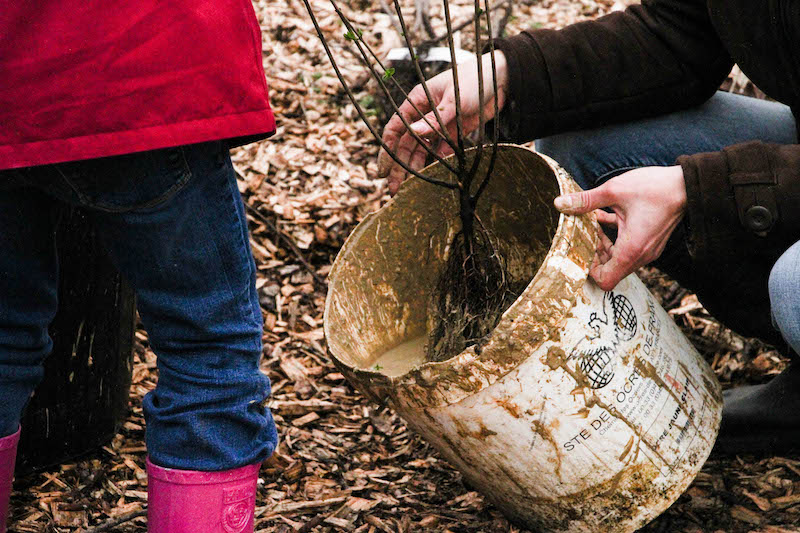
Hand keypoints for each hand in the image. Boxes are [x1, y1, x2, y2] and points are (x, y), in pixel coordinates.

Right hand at [378, 50, 508, 193]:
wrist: (502, 80)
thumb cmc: (473, 80)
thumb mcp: (453, 99)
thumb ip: (435, 118)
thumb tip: (413, 132)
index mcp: (417, 101)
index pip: (395, 128)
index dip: (387, 149)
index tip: (382, 170)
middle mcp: (424, 115)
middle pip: (406, 144)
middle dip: (399, 166)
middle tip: (393, 188)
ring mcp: (438, 126)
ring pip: (421, 150)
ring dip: (414, 168)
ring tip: (408, 187)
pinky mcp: (454, 133)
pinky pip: (441, 151)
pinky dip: (436, 164)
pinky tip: (430, 179)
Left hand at [553, 166, 686, 290]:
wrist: (688, 185)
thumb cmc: (655, 187)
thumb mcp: (614, 190)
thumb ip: (585, 200)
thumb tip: (559, 203)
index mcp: (631, 249)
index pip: (606, 280)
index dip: (589, 271)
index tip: (580, 251)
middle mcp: (641, 255)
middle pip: (611, 270)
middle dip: (594, 254)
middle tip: (584, 233)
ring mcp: (648, 250)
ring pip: (618, 258)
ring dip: (604, 243)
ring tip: (593, 222)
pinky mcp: (651, 242)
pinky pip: (628, 248)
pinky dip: (615, 237)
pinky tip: (605, 216)